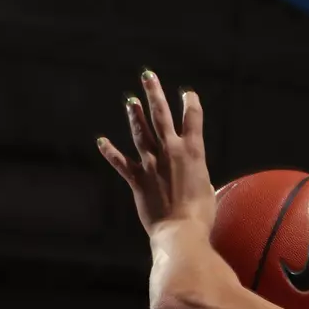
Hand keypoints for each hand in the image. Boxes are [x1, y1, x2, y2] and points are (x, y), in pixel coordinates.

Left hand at [96, 70, 214, 235]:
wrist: (181, 232)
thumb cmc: (201, 217)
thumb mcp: (207, 192)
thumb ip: (200, 181)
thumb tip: (198, 184)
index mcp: (193, 153)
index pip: (193, 121)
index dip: (190, 105)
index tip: (187, 94)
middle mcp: (171, 152)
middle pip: (161, 116)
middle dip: (154, 94)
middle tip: (148, 76)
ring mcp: (152, 165)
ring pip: (141, 133)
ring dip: (135, 115)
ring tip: (131, 100)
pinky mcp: (138, 180)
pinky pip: (121, 163)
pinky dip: (110, 152)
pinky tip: (101, 141)